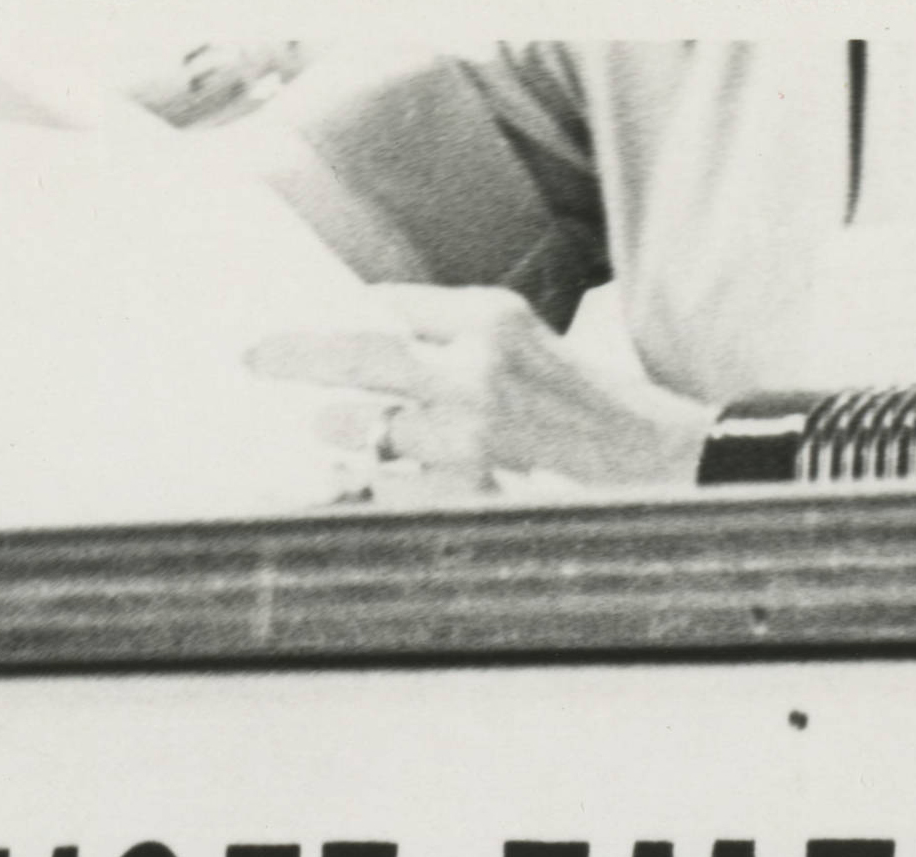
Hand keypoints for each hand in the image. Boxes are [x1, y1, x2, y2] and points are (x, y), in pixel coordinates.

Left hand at [254, 291, 715, 496]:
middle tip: (254, 360)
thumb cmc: (593, 415)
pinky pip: (401, 490)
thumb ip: (462, 343)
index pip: (393, 307)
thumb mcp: (531, 350)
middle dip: (298, 357)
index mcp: (492, 316)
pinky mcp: (480, 490)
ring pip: (374, 431)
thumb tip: (375, 339)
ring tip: (321, 433)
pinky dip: (377, 488)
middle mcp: (478, 366)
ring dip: (339, 435)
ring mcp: (476, 433)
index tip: (302, 325)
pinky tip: (363, 484)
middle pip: (362, 354)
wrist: (661, 468)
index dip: (346, 319)